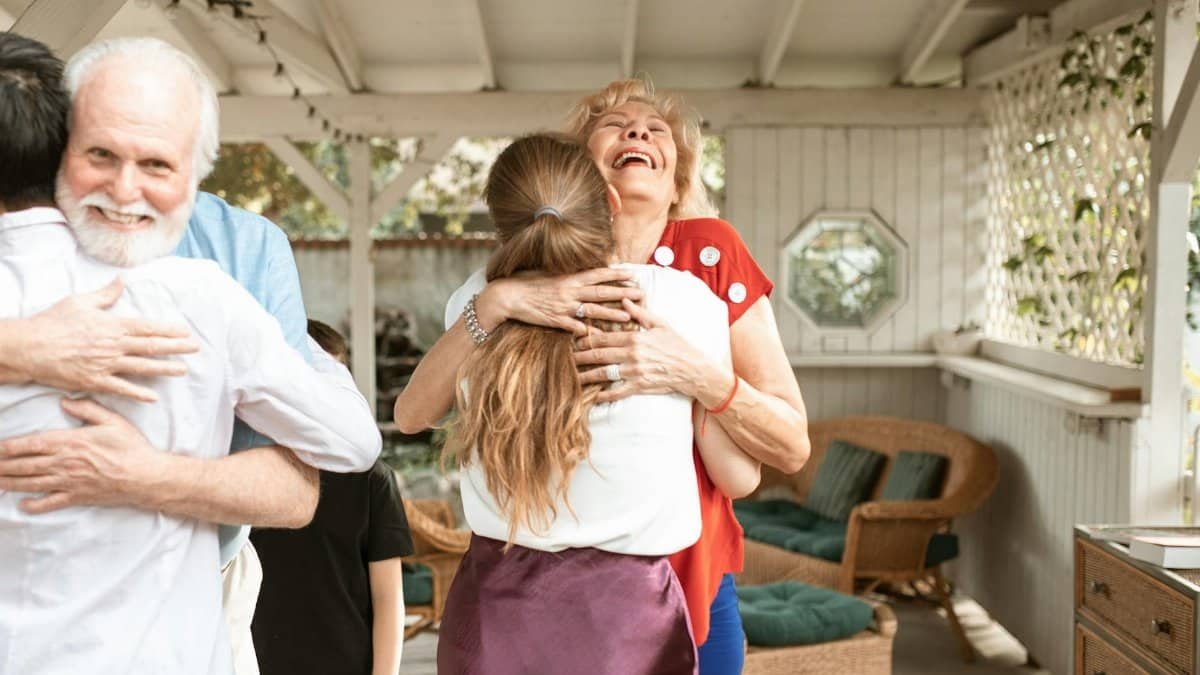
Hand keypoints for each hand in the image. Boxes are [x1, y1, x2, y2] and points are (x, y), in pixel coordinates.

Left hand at [0, 397, 164, 513]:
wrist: (146, 476)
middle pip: (24, 465)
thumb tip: (64, 400)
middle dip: (2, 466)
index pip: (31, 444)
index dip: (8, 447)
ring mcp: (68, 482)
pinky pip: (50, 503)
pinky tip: (23, 505)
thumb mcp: (112, 421)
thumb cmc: (131, 447)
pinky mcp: (77, 497)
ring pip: (31, 483)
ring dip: (9, 483)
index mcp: (70, 442)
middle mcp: (64, 463)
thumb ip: (87, 408)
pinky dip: (34, 505)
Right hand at [15, 278, 198, 401]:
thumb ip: (106, 294)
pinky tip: (153, 396)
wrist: (30, 347)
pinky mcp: (95, 381)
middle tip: (195, 349)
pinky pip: (121, 388)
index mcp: (113, 325)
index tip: (186, 332)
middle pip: (151, 347)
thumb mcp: (80, 302)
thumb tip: (122, 280)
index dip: (169, 330)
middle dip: (176, 348)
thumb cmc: (54, 322)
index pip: (148, 328)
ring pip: (142, 367)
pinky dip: (138, 393)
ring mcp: (106, 365)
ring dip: (165, 369)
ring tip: (183, 370)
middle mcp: (114, 345)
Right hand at [479, 267, 644, 335]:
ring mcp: (563, 306)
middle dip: (622, 293)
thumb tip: (584, 273)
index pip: (597, 274)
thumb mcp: (549, 274)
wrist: (507, 295)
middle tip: (641, 294)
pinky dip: (585, 330)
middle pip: (601, 292)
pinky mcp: (555, 320)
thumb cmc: (528, 283)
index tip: (632, 274)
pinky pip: (573, 326)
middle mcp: (569, 290)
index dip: (616, 274)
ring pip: (591, 310)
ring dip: (611, 313)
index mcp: (569, 277)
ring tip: (628, 316)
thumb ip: (568, 276)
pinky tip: (597, 336)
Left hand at [575, 299, 716, 402]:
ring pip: (603, 374)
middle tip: (565, 357)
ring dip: (586, 376)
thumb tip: (624, 300)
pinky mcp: (638, 387)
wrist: (693, 369)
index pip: (603, 337)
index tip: (573, 338)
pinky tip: (592, 396)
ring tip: (572, 376)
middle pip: (598, 355)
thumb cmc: (677, 344)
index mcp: (634, 338)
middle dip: (580, 356)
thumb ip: (640, 313)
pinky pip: (616, 392)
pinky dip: (603, 395)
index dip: (586, 338)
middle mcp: (631, 355)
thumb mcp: (660, 324)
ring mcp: (634, 372)